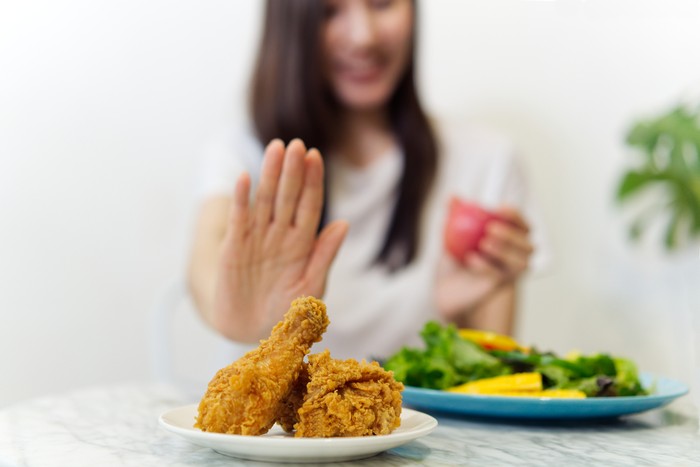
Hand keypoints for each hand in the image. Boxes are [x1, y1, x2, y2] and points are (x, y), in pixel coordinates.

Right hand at [213, 139, 347, 340]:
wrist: (251, 331)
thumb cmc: (286, 311)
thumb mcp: (311, 287)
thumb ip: (324, 256)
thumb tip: (343, 224)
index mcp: (303, 242)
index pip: (309, 205)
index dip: (313, 182)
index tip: (315, 157)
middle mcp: (281, 234)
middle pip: (288, 196)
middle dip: (292, 170)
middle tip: (296, 144)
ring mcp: (257, 238)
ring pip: (265, 200)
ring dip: (269, 175)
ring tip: (275, 148)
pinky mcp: (235, 247)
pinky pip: (239, 219)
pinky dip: (241, 200)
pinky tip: (245, 178)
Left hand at [435, 206, 532, 320]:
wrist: (446, 286)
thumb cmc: (455, 256)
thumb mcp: (450, 233)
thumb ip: (454, 214)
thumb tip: (453, 196)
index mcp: (511, 237)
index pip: (522, 224)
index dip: (515, 215)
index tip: (500, 208)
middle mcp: (518, 255)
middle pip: (527, 244)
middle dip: (512, 234)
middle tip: (491, 228)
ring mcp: (512, 273)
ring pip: (521, 262)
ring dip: (504, 251)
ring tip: (483, 243)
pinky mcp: (500, 286)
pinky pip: (500, 275)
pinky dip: (486, 266)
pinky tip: (471, 258)